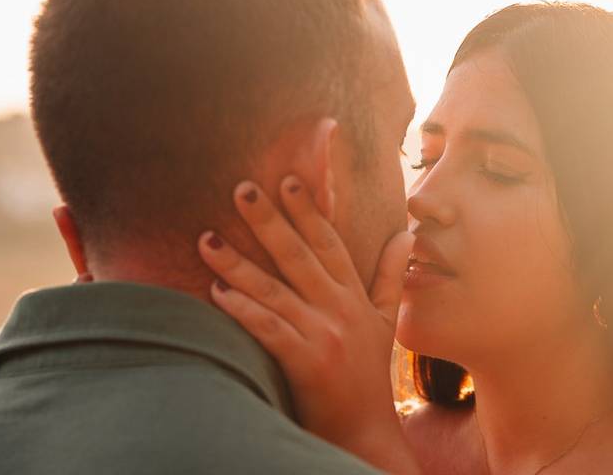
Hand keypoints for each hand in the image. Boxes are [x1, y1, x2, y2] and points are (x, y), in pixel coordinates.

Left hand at [197, 176, 417, 472]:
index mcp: (354, 295)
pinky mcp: (306, 362)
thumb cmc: (368, 374)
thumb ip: (391, 275)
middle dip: (269, 220)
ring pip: (274, 290)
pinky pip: (268, 329)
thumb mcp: (386, 320)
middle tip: (242, 188)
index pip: (329, 243)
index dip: (309, 211)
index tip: (288, 181)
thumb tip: (406, 234)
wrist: (364, 430)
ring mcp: (323, 334)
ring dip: (238, 263)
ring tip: (206, 239)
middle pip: (299, 255)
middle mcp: (339, 308)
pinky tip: (216, 292)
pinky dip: (242, 310)